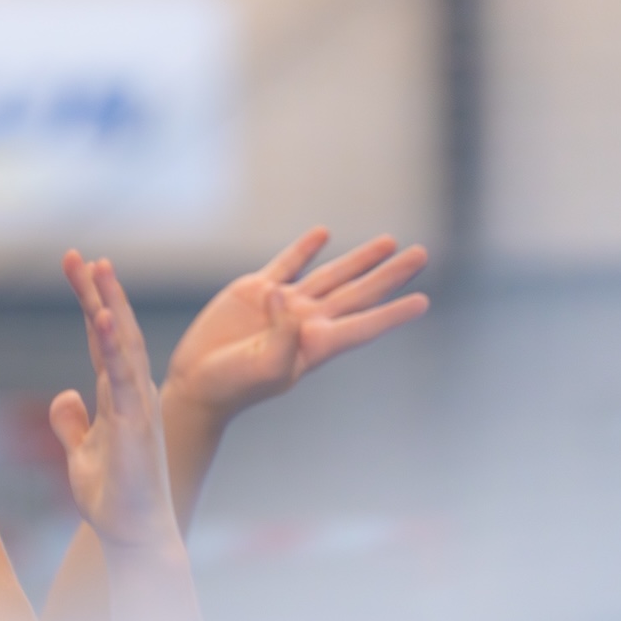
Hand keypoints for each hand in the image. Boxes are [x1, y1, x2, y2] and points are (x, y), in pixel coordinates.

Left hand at [49, 252, 181, 553]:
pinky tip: (103, 316)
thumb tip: (62, 397)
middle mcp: (132, 393)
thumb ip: (73, 423)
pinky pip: (124, 376)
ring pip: (124, 343)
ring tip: (97, 266)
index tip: (77, 269)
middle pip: (115, 331)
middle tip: (80, 255)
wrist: (134, 534)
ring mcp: (138, 405)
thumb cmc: (113, 499)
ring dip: (110, 304)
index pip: (102, 340)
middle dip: (99, 292)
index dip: (91, 304)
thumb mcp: (82, 453)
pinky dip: (115, 344)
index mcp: (117, 397)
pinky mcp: (137, 423)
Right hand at [164, 227, 429, 420]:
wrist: (196, 383)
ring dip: (360, 259)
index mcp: (316, 344)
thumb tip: (282, 295)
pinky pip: (288, 263)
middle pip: (358, 292)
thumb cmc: (233, 386)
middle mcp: (306, 321)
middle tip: (422, 254)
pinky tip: (324, 234)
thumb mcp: (264, 367)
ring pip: (331, 275)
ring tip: (390, 241)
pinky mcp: (255, 290)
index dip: (394, 313)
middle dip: (390, 274)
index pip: (364, 325)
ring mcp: (283, 304)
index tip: (423, 302)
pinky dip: (306, 248)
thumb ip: (282, 334)